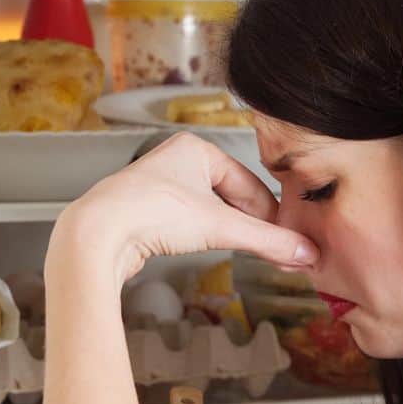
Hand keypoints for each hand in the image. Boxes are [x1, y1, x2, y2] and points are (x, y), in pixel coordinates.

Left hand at [46, 132, 316, 287]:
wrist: (96, 235)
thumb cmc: (150, 213)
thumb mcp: (221, 227)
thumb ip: (268, 241)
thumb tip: (306, 254)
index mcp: (197, 149)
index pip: (250, 182)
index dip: (271, 214)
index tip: (288, 238)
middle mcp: (177, 162)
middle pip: (233, 198)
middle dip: (253, 226)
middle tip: (275, 251)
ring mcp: (160, 187)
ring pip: (213, 212)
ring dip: (232, 233)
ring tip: (249, 253)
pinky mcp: (147, 213)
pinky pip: (191, 223)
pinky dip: (207, 238)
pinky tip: (212, 251)